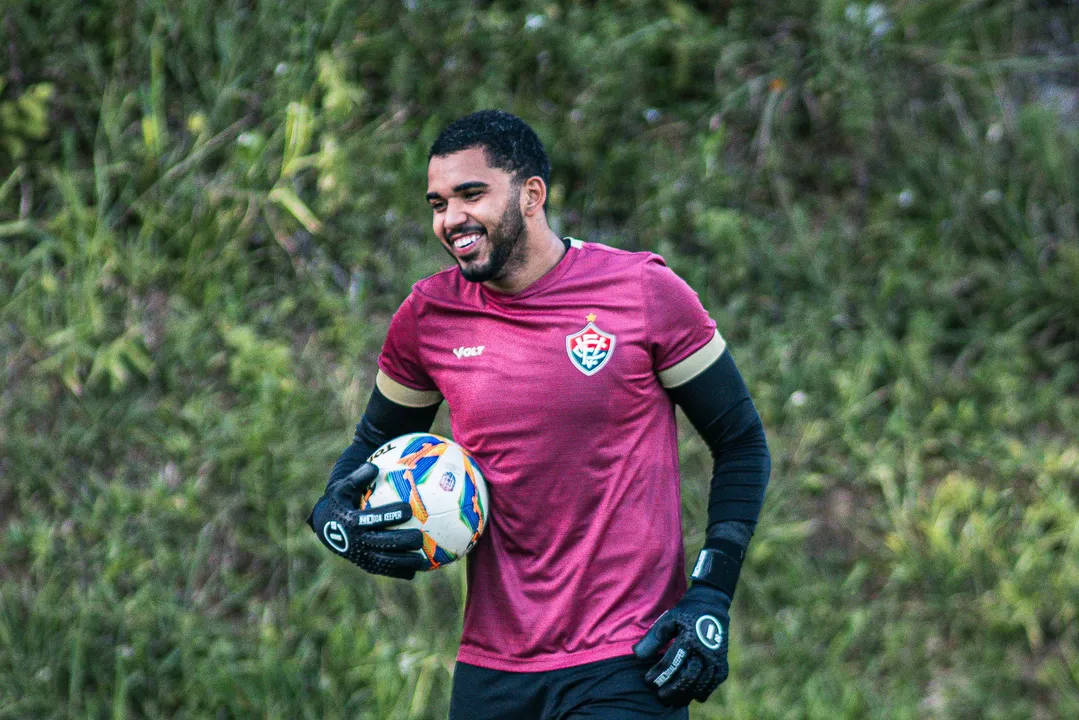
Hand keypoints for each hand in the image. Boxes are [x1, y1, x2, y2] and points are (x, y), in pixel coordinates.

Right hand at [307, 462, 430, 578]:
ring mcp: (362, 556)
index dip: (390, 515)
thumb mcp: (342, 488)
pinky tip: (416, 570)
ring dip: (405, 561)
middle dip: (403, 541)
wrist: (327, 529)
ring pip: (386, 561)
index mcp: (352, 522)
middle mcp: (358, 541)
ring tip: (424, 559)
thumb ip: (357, 478)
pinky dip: (400, 572)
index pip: (374, 519)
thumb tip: (373, 466)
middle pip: (384, 543)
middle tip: (421, 536)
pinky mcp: (366, 565)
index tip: (408, 509)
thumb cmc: (340, 502)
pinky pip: (384, 570)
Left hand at [632, 584, 730, 706]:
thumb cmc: (685, 613)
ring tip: (673, 699)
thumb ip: (653, 638)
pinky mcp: (722, 662)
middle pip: (688, 677)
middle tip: (660, 695)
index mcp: (689, 638)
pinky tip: (693, 696)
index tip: (648, 681)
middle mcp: (704, 650)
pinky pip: (714, 682)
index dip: (658, 674)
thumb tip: (636, 656)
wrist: (711, 605)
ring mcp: (716, 658)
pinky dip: (704, 691)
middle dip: (672, 689)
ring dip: (686, 694)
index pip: (672, 662)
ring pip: (701, 683)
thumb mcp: (667, 620)